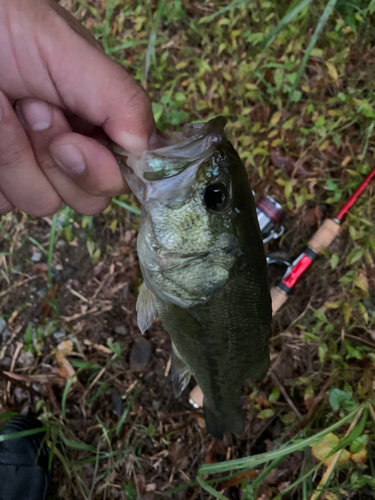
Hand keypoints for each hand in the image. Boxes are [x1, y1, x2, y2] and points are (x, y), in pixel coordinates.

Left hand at [0, 0, 155, 215]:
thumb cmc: (10, 26)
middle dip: (58, 161)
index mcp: (102, 125)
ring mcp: (35, 169)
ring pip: (44, 203)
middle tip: (33, 112)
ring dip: (18, 158)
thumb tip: (147, 156)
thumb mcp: (72, 53)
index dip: (98, 168)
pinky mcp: (2, 182)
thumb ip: (122, 102)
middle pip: (89, 200)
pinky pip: (6, 204)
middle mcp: (74, 151)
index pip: (123, 176)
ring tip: (6, 108)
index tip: (68, 138)